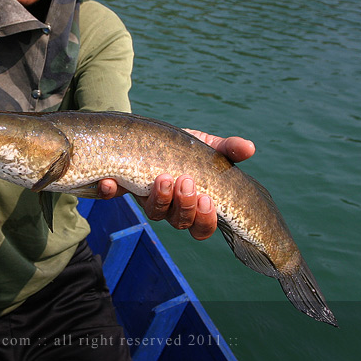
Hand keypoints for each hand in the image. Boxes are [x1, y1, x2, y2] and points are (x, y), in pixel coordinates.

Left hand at [98, 132, 254, 240]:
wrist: (147, 133)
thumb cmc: (183, 148)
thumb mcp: (207, 147)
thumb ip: (227, 150)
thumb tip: (250, 148)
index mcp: (194, 204)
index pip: (202, 226)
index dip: (205, 219)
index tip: (207, 199)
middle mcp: (170, 208)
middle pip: (179, 222)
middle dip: (184, 205)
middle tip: (185, 181)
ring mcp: (144, 199)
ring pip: (153, 213)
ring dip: (159, 198)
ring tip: (162, 177)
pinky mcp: (118, 187)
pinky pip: (112, 196)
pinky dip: (110, 190)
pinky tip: (111, 181)